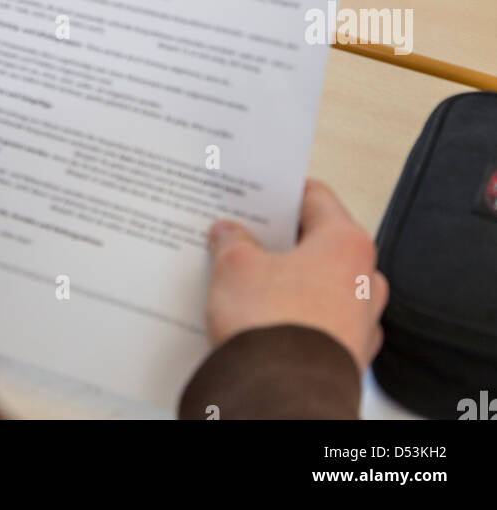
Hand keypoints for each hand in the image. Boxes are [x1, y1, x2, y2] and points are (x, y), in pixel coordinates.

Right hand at [206, 180, 387, 374]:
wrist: (281, 398)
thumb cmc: (272, 329)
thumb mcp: (235, 266)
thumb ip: (232, 242)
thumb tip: (228, 235)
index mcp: (347, 244)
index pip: (316, 197)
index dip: (282, 193)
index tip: (258, 195)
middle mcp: (365, 281)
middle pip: (319, 244)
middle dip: (281, 241)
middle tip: (245, 236)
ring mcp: (361, 323)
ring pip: (321, 286)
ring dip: (289, 282)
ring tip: (247, 281)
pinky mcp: (348, 357)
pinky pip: (319, 323)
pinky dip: (295, 317)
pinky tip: (262, 320)